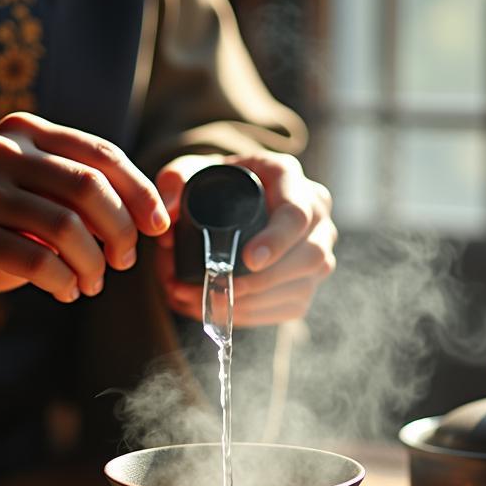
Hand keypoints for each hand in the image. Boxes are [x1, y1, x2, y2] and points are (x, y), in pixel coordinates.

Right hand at [0, 112, 170, 318]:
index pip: (99, 155)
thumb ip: (77, 194)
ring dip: (92, 265)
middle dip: (120, 231)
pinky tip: (66, 291)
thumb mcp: (32, 198)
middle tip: (124, 262)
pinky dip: (64, 282)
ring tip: (92, 284)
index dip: (139, 191)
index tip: (158, 225)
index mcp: (21, 134)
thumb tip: (148, 215)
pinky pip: (38, 261)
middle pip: (89, 188)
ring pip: (67, 228)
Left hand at [154, 152, 336, 324]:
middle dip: (262, 281)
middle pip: (311, 256)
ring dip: (253, 303)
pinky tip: (223, 311)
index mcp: (288, 177)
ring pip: (302, 287)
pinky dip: (255, 315)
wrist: (228, 202)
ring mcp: (318, 250)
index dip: (276, 241)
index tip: (247, 259)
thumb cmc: (212, 183)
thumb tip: (167, 217)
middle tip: (217, 287)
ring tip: (205, 302)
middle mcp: (315, 213)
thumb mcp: (190, 171)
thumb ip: (173, 181)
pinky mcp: (308, 281)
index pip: (296, 214)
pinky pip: (292, 307)